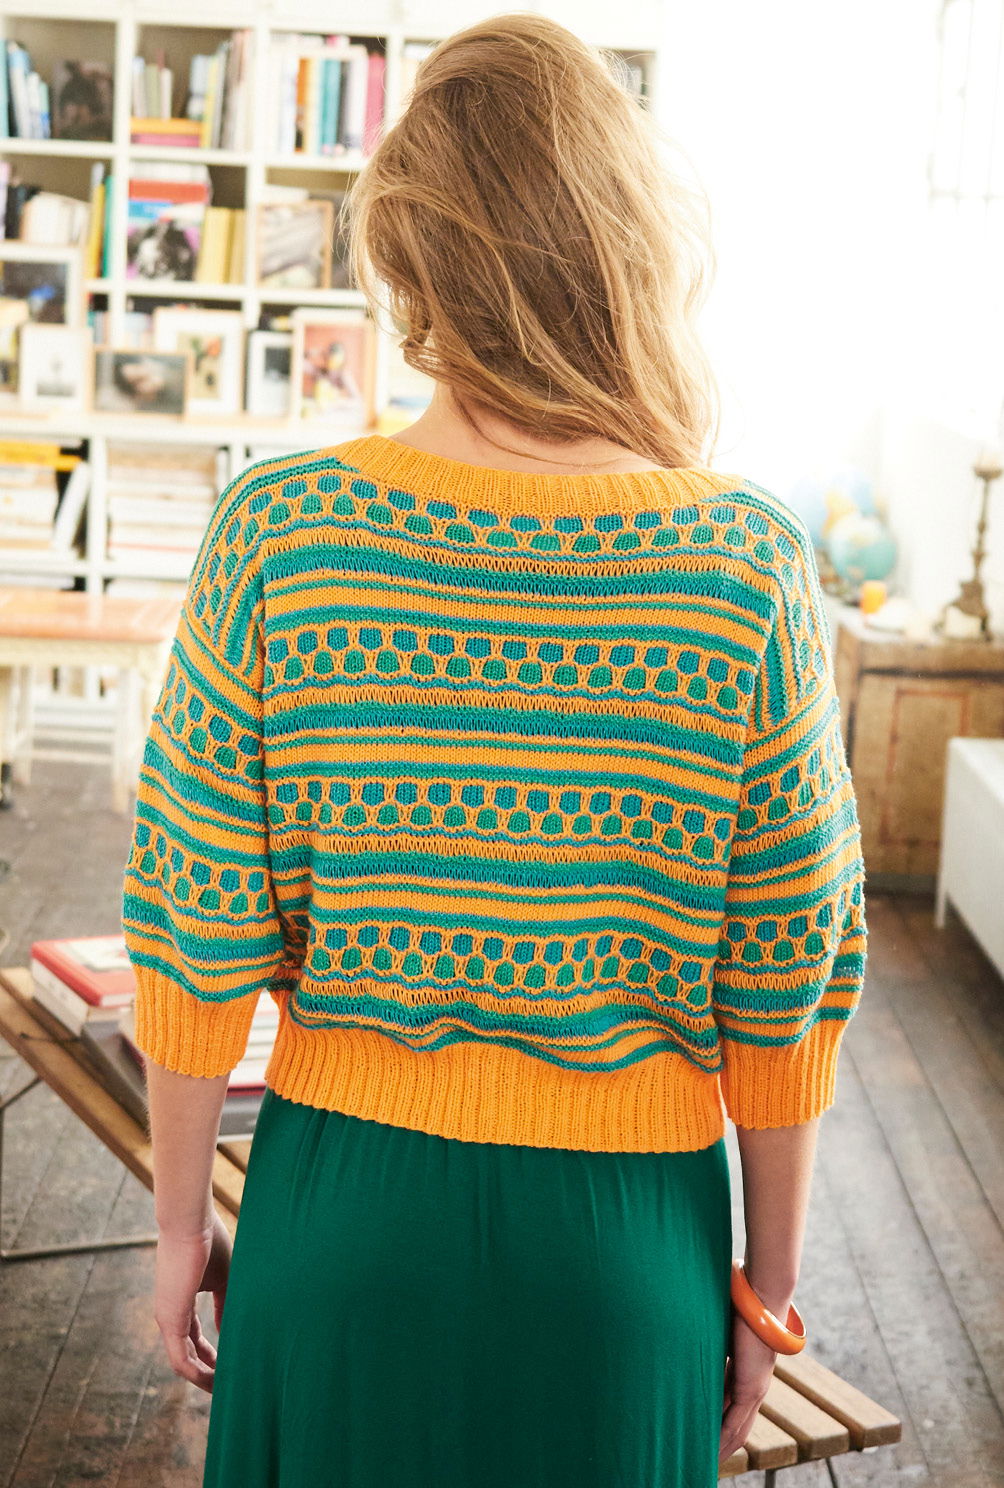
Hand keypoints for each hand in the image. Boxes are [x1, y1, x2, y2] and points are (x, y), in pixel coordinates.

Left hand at [153, 1209, 231, 1393]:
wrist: (190, 1222)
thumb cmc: (207, 1240)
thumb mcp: (223, 1277)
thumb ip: (225, 1304)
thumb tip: (229, 1327)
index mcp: (181, 1302)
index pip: (194, 1337)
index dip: (211, 1354)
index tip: (229, 1363)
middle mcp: (170, 1314)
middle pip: (187, 1354)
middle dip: (207, 1372)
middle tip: (228, 1384)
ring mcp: (167, 1318)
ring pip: (183, 1362)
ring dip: (202, 1378)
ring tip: (224, 1388)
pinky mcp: (170, 1319)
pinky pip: (180, 1359)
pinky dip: (196, 1373)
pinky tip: (215, 1379)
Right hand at [719, 1310, 778, 1462]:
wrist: (761, 1299)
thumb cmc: (741, 1307)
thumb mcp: (720, 1332)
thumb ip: (710, 1345)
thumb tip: (687, 1341)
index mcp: (748, 1376)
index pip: (734, 1411)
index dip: (722, 1428)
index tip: (707, 1440)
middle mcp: (754, 1388)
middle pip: (738, 1428)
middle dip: (721, 1446)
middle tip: (706, 1461)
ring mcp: (754, 1390)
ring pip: (737, 1430)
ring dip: (722, 1447)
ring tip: (706, 1462)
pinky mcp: (749, 1388)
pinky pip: (735, 1421)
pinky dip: (723, 1437)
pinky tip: (711, 1449)